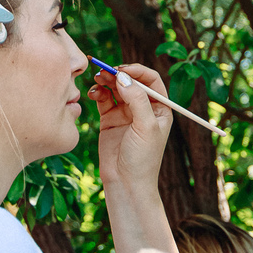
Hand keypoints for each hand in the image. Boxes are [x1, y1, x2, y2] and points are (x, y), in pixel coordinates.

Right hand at [90, 61, 172, 192]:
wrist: (126, 183)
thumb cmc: (143, 159)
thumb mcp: (146, 127)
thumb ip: (137, 100)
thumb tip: (123, 77)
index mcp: (159, 108)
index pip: (150, 80)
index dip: (137, 71)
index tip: (122, 69)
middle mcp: (143, 107)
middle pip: (130, 81)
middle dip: (118, 74)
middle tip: (105, 71)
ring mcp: (125, 113)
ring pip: (115, 88)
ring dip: (106, 81)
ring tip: (98, 79)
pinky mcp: (109, 120)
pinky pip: (103, 99)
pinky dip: (97, 93)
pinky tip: (93, 93)